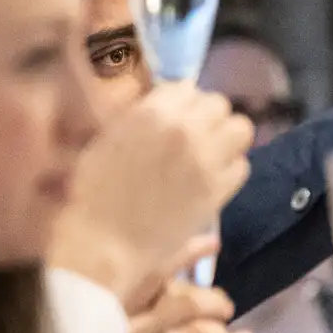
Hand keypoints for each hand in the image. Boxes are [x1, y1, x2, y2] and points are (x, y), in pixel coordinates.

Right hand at [49, 83, 253, 308]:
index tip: (174, 118)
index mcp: (152, 111)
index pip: (187, 88)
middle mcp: (185, 129)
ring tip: (209, 154)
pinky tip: (211, 180)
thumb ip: (141, 114)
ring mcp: (206, 161)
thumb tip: (170, 100)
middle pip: (218, 104)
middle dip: (207, 117)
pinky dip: (230, 170)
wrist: (101, 244)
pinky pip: (242, 166)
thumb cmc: (90, 191)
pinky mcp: (218, 191)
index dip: (182, 103)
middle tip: (194, 137)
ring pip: (240, 129)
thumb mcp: (107, 137)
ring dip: (227, 138)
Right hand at [74, 269, 251, 332]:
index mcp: (97, 311)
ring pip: (192, 329)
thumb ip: (105, 319)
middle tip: (223, 304)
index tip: (210, 242)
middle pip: (177, 299)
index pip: (146, 274)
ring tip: (230, 328)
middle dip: (210, 298)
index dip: (182, 255)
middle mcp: (117, 329)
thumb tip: (150, 301)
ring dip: (220, 325)